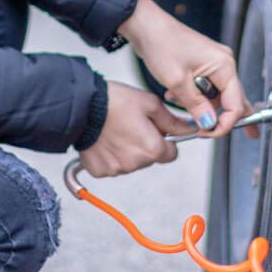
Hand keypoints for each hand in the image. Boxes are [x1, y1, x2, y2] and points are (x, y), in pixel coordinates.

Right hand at [78, 82, 193, 177]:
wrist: (82, 106)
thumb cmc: (114, 102)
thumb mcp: (150, 104)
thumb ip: (172, 121)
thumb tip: (189, 129)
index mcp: (152, 148)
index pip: (171, 154)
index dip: (164, 140)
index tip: (154, 130)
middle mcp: (135, 163)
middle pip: (150, 158)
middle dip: (145, 144)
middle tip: (132, 125)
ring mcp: (116, 169)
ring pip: (131, 163)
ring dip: (127, 151)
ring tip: (116, 130)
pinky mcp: (100, 170)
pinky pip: (111, 166)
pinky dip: (109, 156)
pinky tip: (105, 140)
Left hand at [115, 0, 255, 138]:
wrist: (146, 26)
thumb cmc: (162, 44)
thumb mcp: (178, 81)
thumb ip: (196, 106)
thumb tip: (209, 124)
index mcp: (224, 66)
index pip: (236, 104)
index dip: (225, 123)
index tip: (208, 133)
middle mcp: (224, 63)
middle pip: (234, 99)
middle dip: (227, 118)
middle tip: (245, 136)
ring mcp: (214, 63)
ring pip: (218, 95)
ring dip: (202, 106)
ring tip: (178, 102)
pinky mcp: (203, 65)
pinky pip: (207, 88)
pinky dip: (195, 96)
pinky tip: (176, 96)